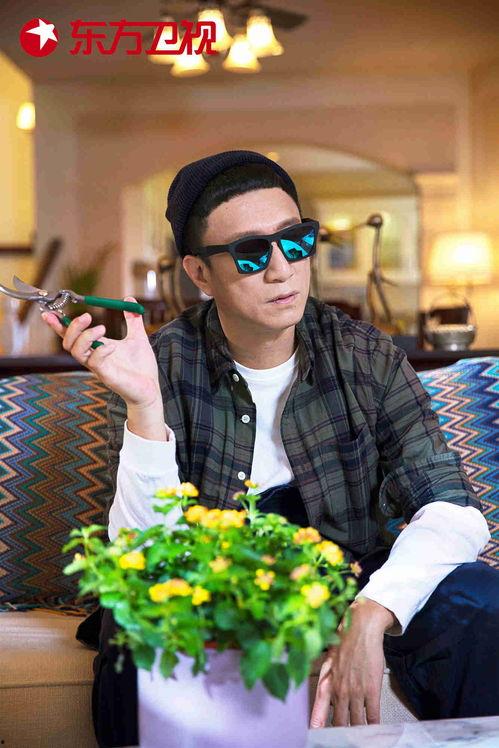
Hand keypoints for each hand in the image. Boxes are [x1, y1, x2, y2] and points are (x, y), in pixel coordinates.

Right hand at [41, 297, 160, 408]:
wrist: (151, 388)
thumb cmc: (141, 367)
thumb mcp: (138, 337)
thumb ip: (132, 319)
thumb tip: (129, 299)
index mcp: (97, 347)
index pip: (72, 336)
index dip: (59, 325)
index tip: (50, 313)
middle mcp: (93, 358)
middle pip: (68, 343)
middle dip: (72, 327)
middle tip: (86, 316)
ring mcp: (98, 368)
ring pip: (76, 352)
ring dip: (85, 337)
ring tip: (102, 328)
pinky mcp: (106, 376)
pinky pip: (94, 362)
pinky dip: (101, 351)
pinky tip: (113, 347)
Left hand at [310, 598, 395, 727]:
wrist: (361, 628)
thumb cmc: (345, 641)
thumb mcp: (329, 661)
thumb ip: (327, 680)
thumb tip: (327, 697)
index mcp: (327, 681)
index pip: (319, 709)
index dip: (318, 724)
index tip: (316, 734)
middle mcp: (339, 689)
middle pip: (339, 721)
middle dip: (342, 732)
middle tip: (344, 738)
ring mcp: (356, 691)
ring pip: (356, 722)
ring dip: (359, 731)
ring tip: (360, 738)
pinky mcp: (371, 689)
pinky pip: (372, 715)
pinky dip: (373, 725)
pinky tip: (374, 729)